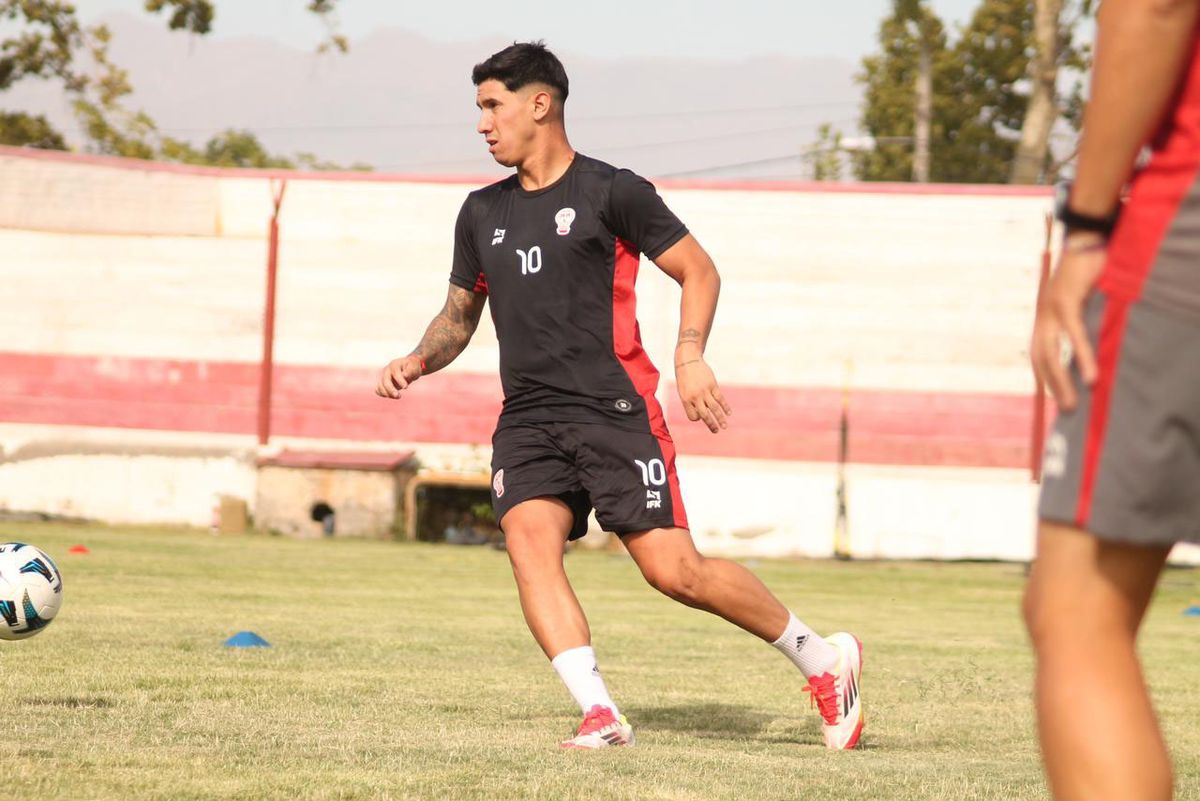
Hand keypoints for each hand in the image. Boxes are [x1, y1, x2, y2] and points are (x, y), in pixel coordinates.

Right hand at [376, 355, 423, 398]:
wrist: (408, 367)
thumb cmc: (412, 367)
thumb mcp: (414, 367)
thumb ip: (410, 371)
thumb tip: (405, 375)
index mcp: (394, 365)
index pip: (395, 373)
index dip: (400, 381)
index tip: (406, 387)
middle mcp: (387, 370)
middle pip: (385, 381)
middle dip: (391, 390)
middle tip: (399, 396)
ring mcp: (384, 376)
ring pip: (381, 386)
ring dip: (387, 394)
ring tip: (398, 397)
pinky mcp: (383, 383)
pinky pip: (379, 389)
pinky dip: (382, 394)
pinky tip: (390, 396)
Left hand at [675, 356, 731, 432]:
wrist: (688, 360)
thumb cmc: (684, 377)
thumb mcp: (682, 390)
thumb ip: (691, 402)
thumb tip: (701, 414)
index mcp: (685, 399)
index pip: (693, 416)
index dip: (697, 418)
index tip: (700, 416)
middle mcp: (695, 396)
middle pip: (705, 415)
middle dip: (711, 424)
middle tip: (716, 431)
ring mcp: (705, 391)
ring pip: (714, 408)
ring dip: (720, 419)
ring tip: (724, 426)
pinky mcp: (712, 385)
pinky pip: (720, 398)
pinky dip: (725, 406)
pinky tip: (729, 413)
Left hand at [1030, 235, 1106, 410]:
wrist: (1083, 241)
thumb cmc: (1085, 274)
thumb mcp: (1079, 301)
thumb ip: (1078, 322)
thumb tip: (1089, 346)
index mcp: (1043, 319)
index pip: (1038, 355)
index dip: (1045, 378)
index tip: (1056, 397)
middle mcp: (1042, 318)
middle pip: (1041, 360)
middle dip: (1052, 387)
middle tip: (1067, 409)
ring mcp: (1051, 310)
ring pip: (1053, 353)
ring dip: (1064, 380)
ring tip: (1075, 402)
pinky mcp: (1067, 302)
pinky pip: (1074, 336)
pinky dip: (1083, 356)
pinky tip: (1091, 375)